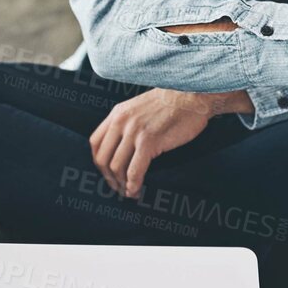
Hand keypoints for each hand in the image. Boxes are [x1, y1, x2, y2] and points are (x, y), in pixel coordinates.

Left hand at [89, 87, 245, 197]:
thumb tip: (122, 148)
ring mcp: (134, 132)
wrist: (191, 96)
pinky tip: (136, 190)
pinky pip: (134, 170)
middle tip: (118, 187)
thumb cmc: (172, 103)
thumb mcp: (140, 107)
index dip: (99, 162)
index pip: (95, 143)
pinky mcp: (149, 142)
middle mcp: (122, 122)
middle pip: (103, 158)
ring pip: (117, 167)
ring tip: (128, 191)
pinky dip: (133, 184)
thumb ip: (127, 123)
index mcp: (117, 113)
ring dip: (121, 184)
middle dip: (109, 177)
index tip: (108, 172)